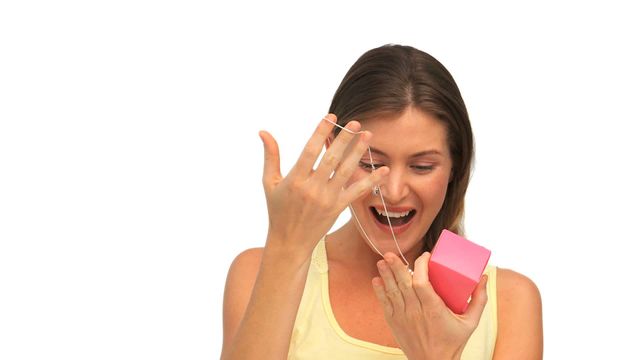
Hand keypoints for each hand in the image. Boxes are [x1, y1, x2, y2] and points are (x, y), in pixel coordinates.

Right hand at [259, 114, 388, 259]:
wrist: (289, 241)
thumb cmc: (278, 209)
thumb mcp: (269, 182)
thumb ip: (271, 156)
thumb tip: (263, 131)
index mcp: (294, 180)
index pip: (310, 151)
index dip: (321, 132)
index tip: (331, 117)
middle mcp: (311, 189)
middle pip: (331, 159)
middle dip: (344, 139)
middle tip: (355, 122)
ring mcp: (326, 199)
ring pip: (346, 172)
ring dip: (358, 153)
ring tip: (368, 136)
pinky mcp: (338, 209)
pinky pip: (357, 192)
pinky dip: (371, 181)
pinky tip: (383, 169)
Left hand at [372, 252, 488, 359]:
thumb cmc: (453, 342)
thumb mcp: (471, 322)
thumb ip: (479, 299)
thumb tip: (484, 277)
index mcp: (434, 310)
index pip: (422, 283)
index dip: (421, 266)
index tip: (425, 256)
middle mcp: (416, 312)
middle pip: (404, 284)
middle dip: (396, 267)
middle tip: (391, 253)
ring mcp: (403, 317)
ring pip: (392, 291)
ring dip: (385, 275)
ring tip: (382, 260)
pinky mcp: (394, 322)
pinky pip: (385, 303)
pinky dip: (380, 291)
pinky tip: (376, 279)